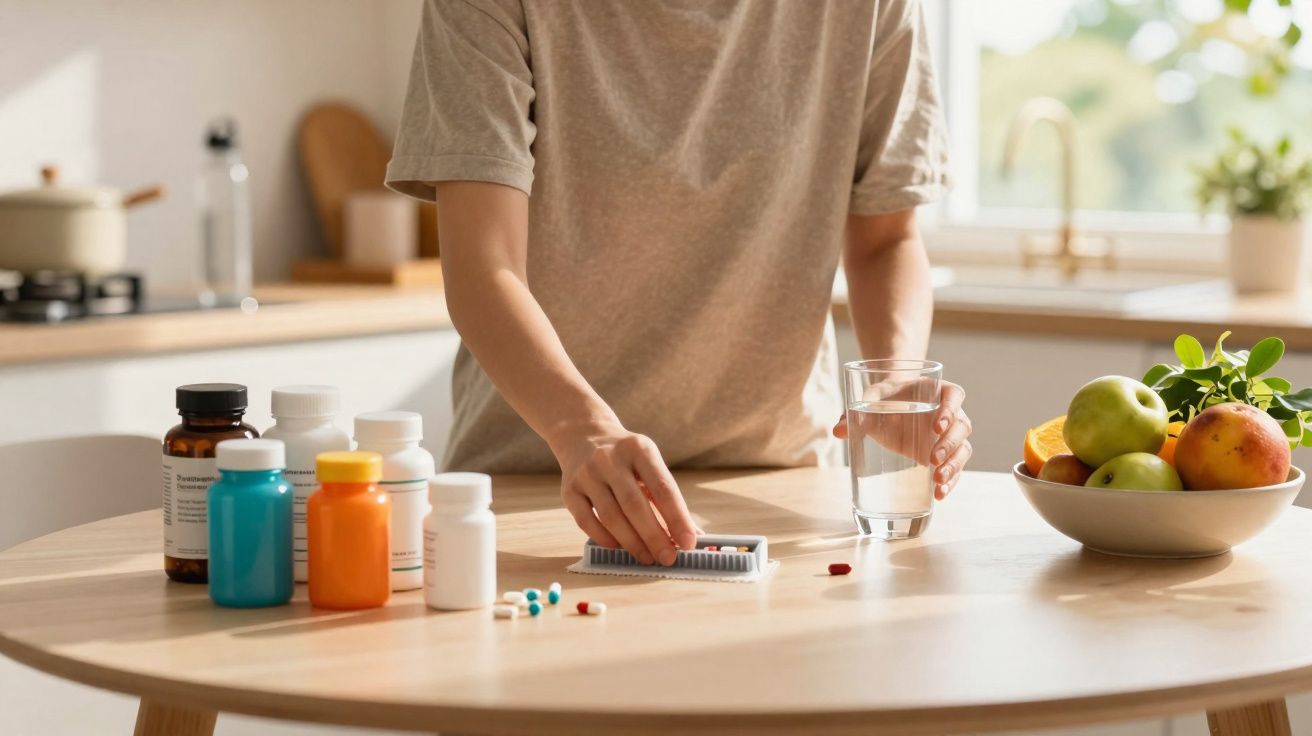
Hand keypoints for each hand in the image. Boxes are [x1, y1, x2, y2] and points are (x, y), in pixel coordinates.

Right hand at [553, 421, 697, 565]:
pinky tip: (620, 548)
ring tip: (648, 557)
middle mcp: (609, 458)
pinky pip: (587, 522)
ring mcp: (586, 474)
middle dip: (654, 536)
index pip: (662, 487)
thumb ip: (667, 497)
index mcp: (639, 449)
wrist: (583, 435)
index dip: (677, 518)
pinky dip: (606, 539)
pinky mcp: (569, 490)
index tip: (688, 543)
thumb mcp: (649, 463)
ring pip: (611, 517)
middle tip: (668, 558)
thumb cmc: (626, 458)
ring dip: (632, 543)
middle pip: (634, 505)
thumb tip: (691, 534)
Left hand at [833, 381, 972, 499]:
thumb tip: (838, 431)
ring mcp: (950, 435)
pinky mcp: (946, 455)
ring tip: (938, 479)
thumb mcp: (870, 401)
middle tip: (932, 458)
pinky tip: (940, 494)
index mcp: (936, 391)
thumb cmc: (883, 399)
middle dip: (949, 444)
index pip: (954, 395)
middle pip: (962, 426)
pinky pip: (957, 468)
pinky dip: (952, 481)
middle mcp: (950, 413)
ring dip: (954, 465)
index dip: (950, 409)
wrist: (889, 407)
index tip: (936, 425)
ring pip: (963, 449)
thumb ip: (855, 413)